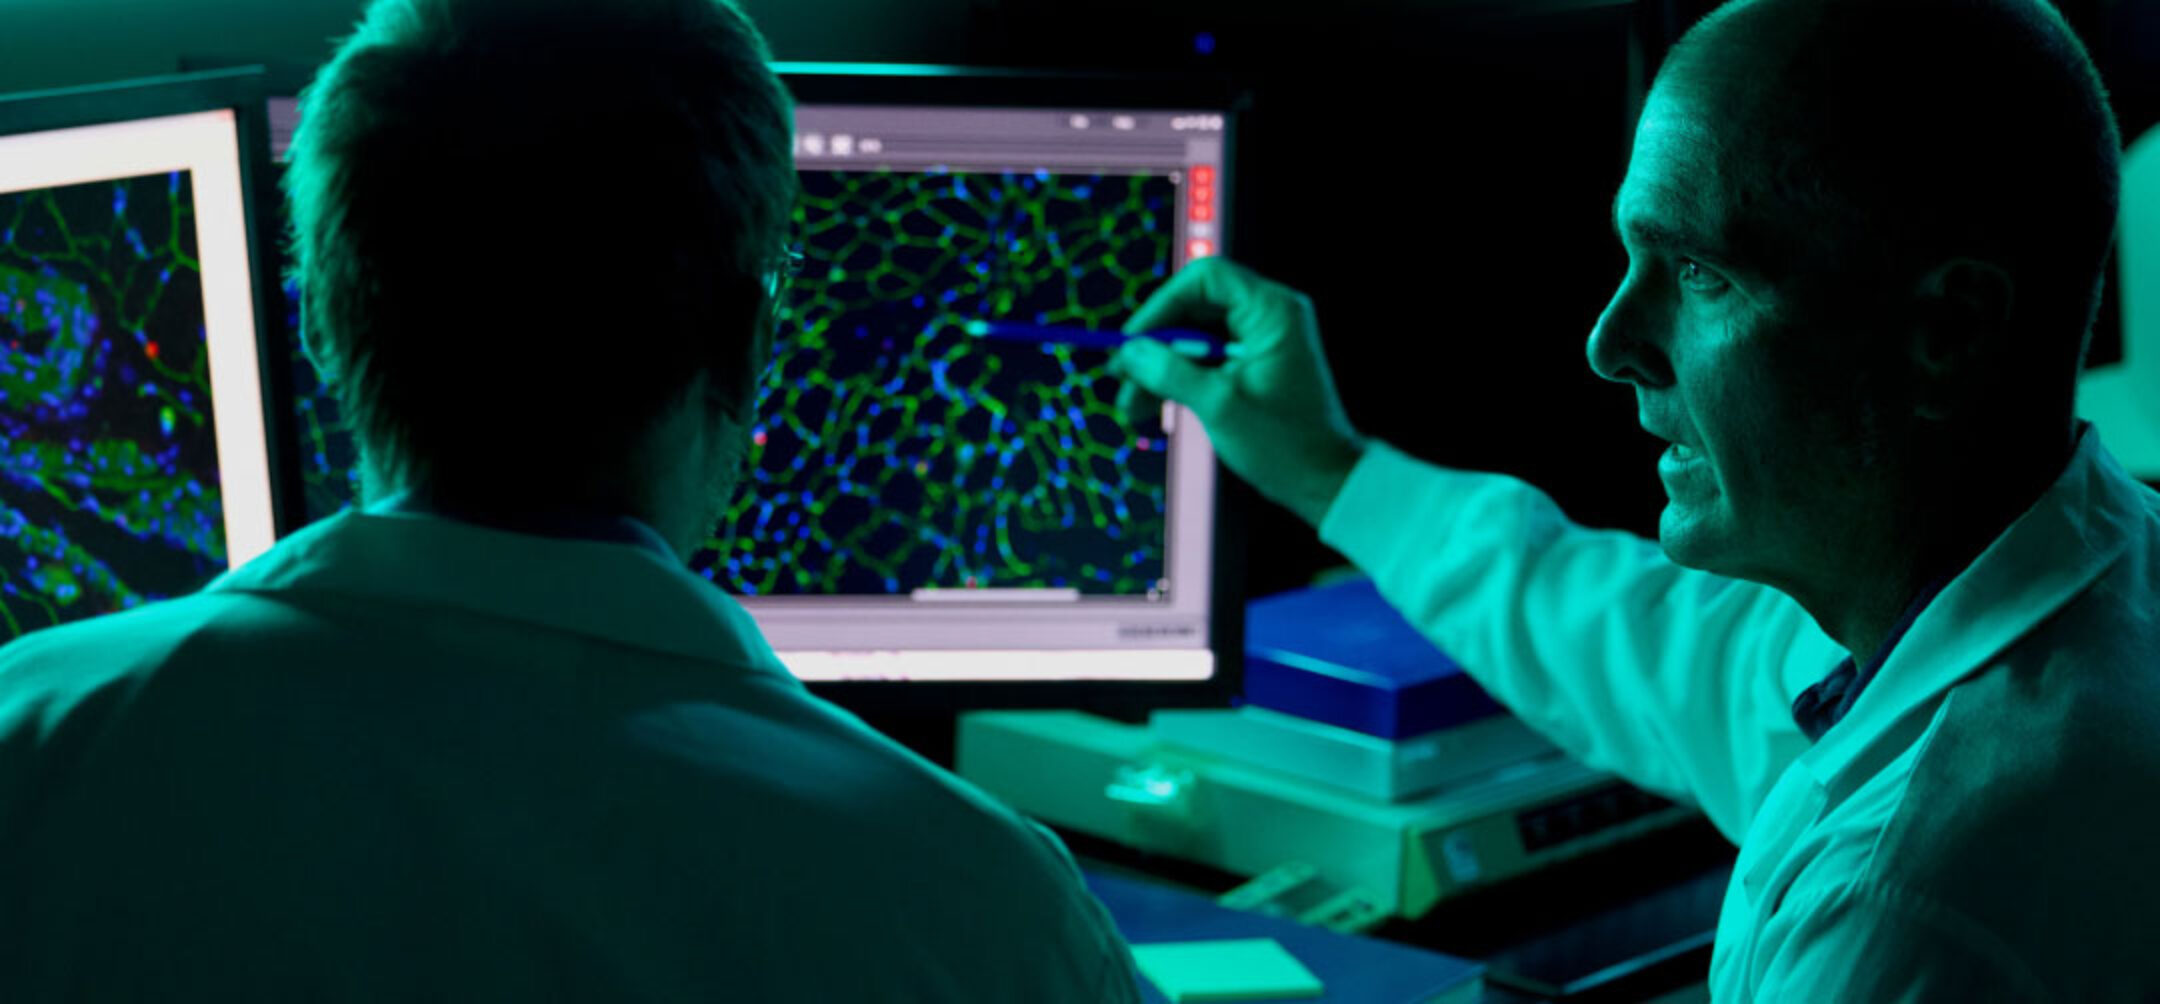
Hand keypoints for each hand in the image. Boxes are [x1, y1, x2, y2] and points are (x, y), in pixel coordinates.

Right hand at [1108, 258, 1365, 527]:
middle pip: (1194, 309)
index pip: (1205, 279)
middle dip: (1155, 344)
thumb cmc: (1285, 444)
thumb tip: (1130, 352)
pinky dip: (1179, 380)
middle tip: (1120, 375)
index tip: (1134, 341)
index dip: (1162, 304)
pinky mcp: (1251, 366)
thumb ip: (1171, 373)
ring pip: (1194, 339)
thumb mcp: (1219, 406)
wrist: (1323, 482)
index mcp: (1272, 312)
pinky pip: (1206, 360)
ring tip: (1130, 405)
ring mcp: (1259, 342)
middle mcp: (1268, 317)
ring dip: (1161, 368)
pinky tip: (1150, 407)